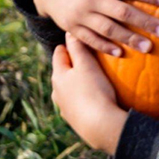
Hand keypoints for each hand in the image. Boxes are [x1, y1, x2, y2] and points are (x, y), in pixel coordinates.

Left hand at [51, 33, 127, 154]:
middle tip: (88, 58)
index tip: (77, 39)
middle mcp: (57, 93)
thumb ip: (79, 48)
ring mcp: (65, 108)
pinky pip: (79, 104)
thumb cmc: (94, 92)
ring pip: (69, 91)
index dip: (67, 45)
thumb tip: (70, 32)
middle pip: (63, 74)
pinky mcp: (76, 121)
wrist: (100, 127)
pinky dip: (84, 99)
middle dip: (73, 66)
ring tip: (93, 81)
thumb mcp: (87, 66)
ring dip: (78, 85)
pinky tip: (96, 100)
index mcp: (58, 76)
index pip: (59, 55)